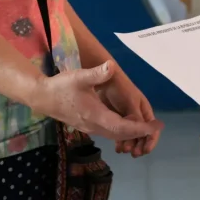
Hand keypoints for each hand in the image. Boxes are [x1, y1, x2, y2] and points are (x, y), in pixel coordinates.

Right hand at [34, 61, 163, 142]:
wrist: (43, 98)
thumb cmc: (61, 86)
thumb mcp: (79, 77)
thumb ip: (97, 73)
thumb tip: (112, 65)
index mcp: (96, 116)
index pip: (123, 127)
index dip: (141, 128)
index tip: (155, 125)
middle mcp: (96, 126)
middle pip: (122, 134)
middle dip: (140, 132)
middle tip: (157, 127)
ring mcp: (91, 128)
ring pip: (116, 135)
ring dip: (132, 133)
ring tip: (147, 127)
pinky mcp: (88, 126)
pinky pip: (110, 132)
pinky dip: (122, 131)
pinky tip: (129, 124)